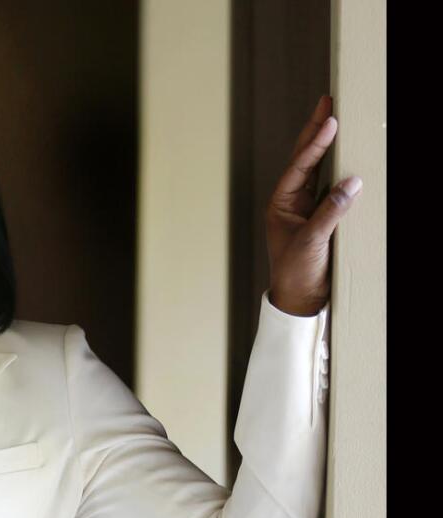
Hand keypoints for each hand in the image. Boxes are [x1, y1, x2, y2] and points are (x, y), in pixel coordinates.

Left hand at [265, 94, 362, 315]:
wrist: (300, 299)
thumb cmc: (297, 273)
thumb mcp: (312, 242)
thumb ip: (331, 212)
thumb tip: (353, 182)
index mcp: (281, 204)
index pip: (299, 166)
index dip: (315, 143)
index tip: (330, 119)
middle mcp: (291, 201)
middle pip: (304, 159)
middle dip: (315, 130)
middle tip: (327, 100)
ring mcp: (306, 207)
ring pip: (318, 168)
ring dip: (326, 144)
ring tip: (335, 116)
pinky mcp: (321, 215)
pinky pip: (331, 185)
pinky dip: (339, 167)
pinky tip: (347, 151)